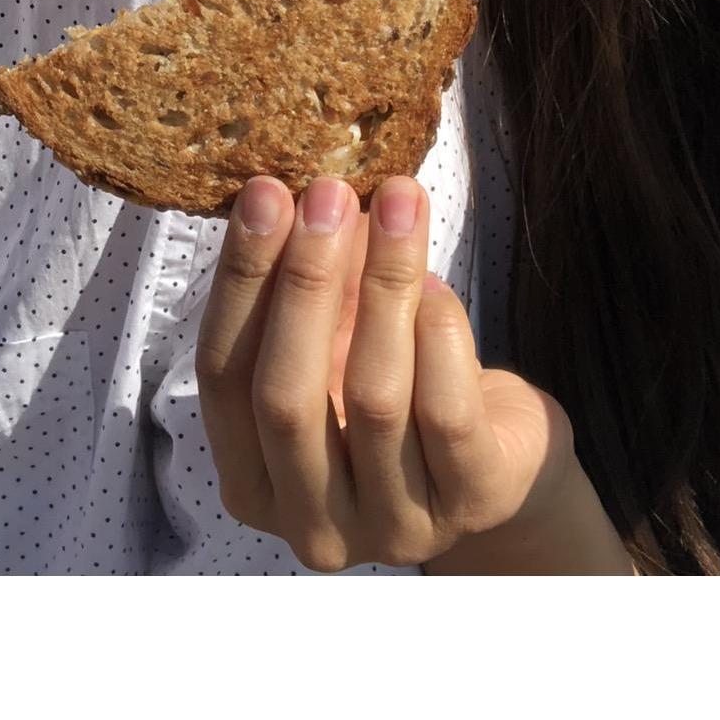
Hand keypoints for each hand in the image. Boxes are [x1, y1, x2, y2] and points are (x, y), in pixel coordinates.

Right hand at [195, 174, 631, 573]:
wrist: (498, 454)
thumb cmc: (396, 385)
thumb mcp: (333, 343)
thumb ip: (306, 289)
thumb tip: (296, 193)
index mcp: (251, 483)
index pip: (222, 376)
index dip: (241, 280)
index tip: (263, 194)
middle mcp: (311, 525)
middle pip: (285, 396)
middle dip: (304, 280)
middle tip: (327, 192)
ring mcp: (392, 528)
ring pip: (374, 397)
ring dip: (382, 283)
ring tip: (396, 203)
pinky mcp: (472, 505)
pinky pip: (446, 413)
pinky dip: (439, 334)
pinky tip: (435, 283)